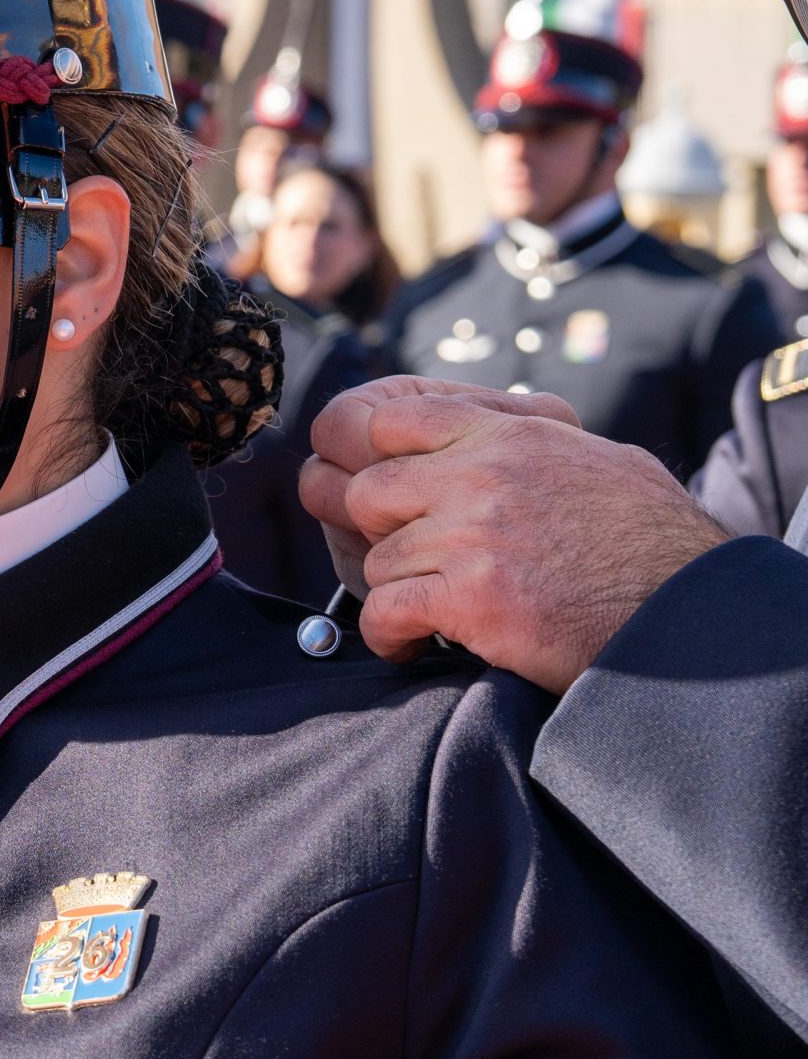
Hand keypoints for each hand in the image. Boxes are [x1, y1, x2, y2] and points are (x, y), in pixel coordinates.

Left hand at [298, 377, 726, 692]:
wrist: (692, 611)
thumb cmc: (651, 541)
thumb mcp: (593, 456)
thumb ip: (526, 436)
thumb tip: (482, 424)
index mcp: (510, 434)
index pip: (392, 417)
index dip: (367, 454)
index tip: (376, 495)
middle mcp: (483, 476)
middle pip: (367, 491)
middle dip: (374, 533)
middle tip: (401, 561)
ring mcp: (475, 536)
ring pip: (377, 559)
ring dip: (395, 591)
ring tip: (428, 609)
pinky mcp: (474, 597)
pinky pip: (387, 613)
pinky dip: (390, 635)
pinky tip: (413, 642)